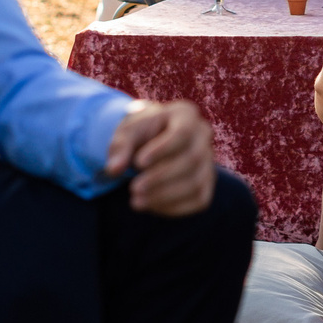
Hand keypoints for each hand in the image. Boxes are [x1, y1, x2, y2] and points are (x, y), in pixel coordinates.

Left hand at [106, 100, 216, 215]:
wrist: (149, 143)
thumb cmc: (139, 134)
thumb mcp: (126, 133)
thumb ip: (119, 148)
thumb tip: (114, 169)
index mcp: (186, 115)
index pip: (183, 132)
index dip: (163, 149)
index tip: (138, 163)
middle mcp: (203, 136)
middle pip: (191, 159)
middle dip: (161, 177)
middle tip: (133, 188)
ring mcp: (208, 161)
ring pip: (196, 183)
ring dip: (165, 196)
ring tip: (136, 202)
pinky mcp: (207, 184)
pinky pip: (198, 200)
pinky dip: (174, 207)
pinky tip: (151, 207)